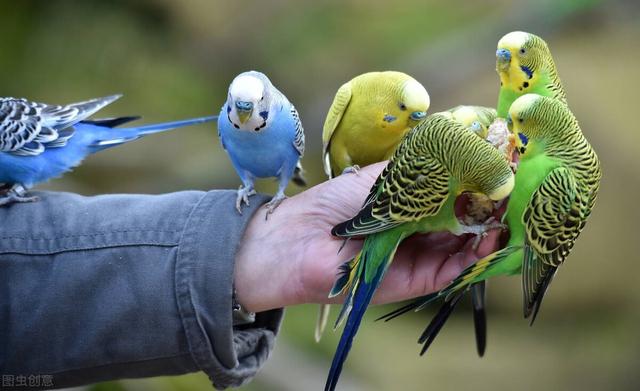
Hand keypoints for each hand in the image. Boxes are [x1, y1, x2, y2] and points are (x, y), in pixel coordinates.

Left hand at [234, 162, 501, 312]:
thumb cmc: (336, 202)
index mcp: (413, 204)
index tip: (506, 170)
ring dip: (489, 233)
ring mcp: (421, 255)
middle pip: (468, 222)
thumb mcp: (385, 179)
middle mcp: (421, 229)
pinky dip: (474, 257)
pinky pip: (452, 270)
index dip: (482, 185)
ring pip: (466, 247)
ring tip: (507, 214)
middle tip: (517, 193)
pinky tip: (488, 238)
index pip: (458, 196)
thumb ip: (426, 173)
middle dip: (492, 208)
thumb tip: (469, 156)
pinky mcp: (416, 279)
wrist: (299, 240)